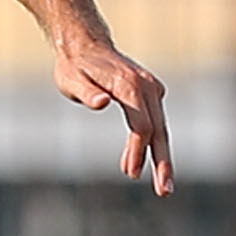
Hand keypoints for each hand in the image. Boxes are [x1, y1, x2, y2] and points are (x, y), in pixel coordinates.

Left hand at [55, 41, 173, 196]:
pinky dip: (151, 143)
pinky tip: (143, 163)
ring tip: (161, 186)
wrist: (85, 45)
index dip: (138, 151)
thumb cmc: (74, 67)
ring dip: (161, 157)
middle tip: (164, 191)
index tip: (130, 174)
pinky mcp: (151, 93)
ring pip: (160, 128)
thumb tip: (102, 103)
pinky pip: (154, 122)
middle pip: (159, 130)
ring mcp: (152, 88)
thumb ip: (86, 93)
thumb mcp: (70, 80)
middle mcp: (146, 86)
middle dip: (162, 162)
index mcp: (129, 85)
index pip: (141, 126)